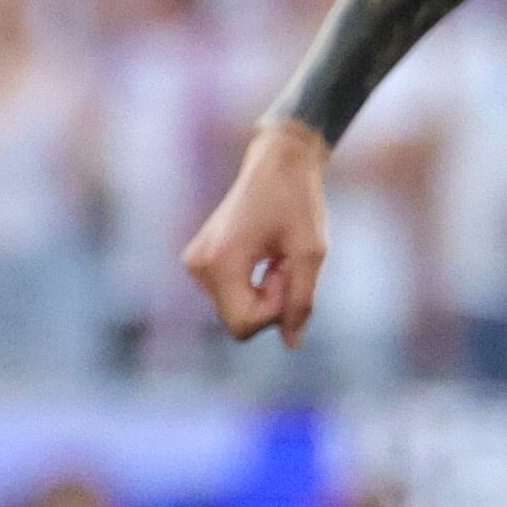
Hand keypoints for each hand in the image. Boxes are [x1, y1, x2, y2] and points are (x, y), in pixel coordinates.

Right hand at [183, 122, 331, 345]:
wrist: (278, 163)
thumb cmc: (298, 202)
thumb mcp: (311, 253)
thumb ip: (302, 301)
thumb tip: (292, 343)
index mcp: (220, 262)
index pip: (243, 325)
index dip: (275, 312)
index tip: (286, 274)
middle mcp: (198, 266)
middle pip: (238, 322)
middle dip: (269, 305)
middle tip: (284, 265)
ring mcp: (196, 264)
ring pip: (235, 312)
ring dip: (262, 295)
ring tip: (275, 257)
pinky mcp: (200, 262)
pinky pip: (232, 297)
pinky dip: (253, 286)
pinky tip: (264, 257)